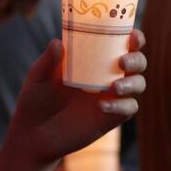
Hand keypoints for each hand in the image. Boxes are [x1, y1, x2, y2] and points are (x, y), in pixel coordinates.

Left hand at [7, 29, 146, 164]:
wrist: (32, 134)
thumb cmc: (36, 99)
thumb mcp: (39, 76)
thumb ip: (49, 61)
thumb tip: (57, 43)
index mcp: (95, 60)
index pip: (122, 44)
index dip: (134, 38)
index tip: (132, 36)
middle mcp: (108, 76)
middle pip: (138, 63)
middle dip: (136, 59)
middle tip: (122, 61)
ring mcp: (111, 98)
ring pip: (138, 85)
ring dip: (132, 83)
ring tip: (114, 87)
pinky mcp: (110, 119)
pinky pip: (127, 110)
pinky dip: (120, 106)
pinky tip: (101, 107)